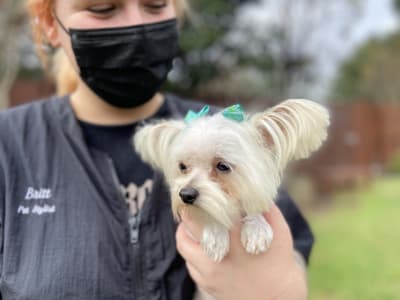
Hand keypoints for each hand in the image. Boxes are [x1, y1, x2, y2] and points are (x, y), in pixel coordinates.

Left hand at [176, 204, 307, 299]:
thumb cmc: (280, 264)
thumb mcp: (281, 234)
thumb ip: (268, 211)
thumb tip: (256, 193)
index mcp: (239, 238)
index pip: (214, 211)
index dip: (207, 197)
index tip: (207, 188)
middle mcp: (220, 255)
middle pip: (192, 225)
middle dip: (190, 210)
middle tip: (191, 201)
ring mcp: (211, 271)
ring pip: (184, 244)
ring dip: (184, 229)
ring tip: (189, 220)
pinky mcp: (206, 284)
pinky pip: (189, 262)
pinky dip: (190, 249)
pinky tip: (198, 243)